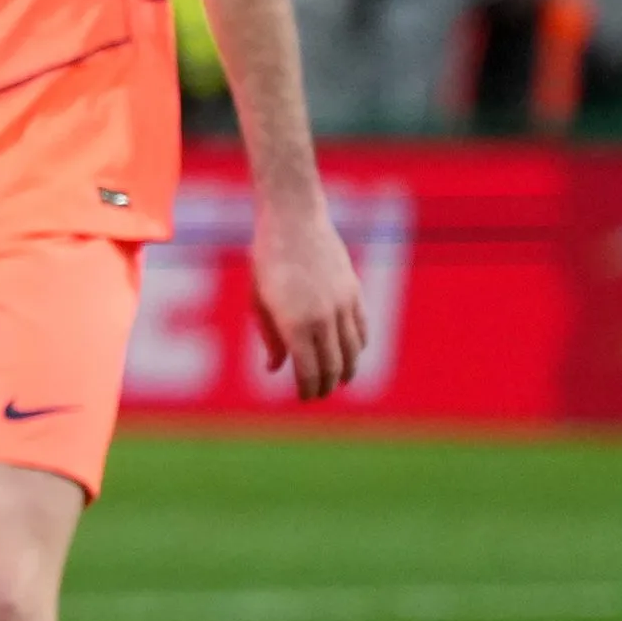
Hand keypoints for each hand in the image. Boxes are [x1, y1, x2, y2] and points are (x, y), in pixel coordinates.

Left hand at [247, 191, 368, 399]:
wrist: (294, 222)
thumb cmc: (266, 260)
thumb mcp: (258, 301)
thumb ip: (270, 338)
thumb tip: (275, 369)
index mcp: (295, 323)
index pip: (308, 370)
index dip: (307, 388)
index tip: (304, 398)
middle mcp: (324, 318)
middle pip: (332, 365)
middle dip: (325, 384)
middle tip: (317, 394)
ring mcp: (343, 305)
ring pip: (353, 351)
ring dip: (346, 370)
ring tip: (338, 381)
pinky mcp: (355, 292)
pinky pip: (362, 329)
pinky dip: (358, 347)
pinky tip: (351, 354)